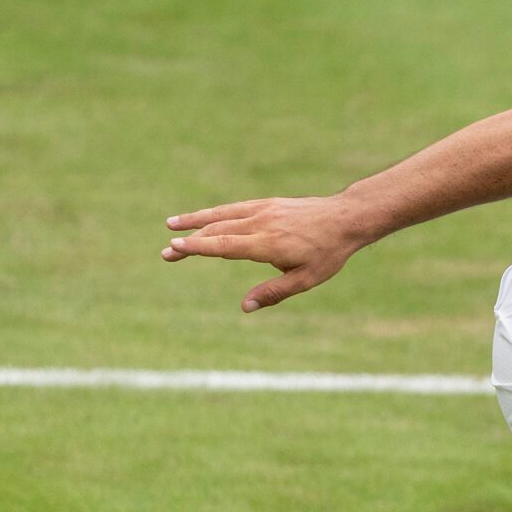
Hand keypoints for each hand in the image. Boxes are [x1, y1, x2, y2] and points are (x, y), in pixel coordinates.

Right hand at [162, 195, 372, 312]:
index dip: (198, 247)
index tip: (175, 247)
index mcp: (269, 244)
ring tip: (171, 225)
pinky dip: (214, 212)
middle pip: (217, 231)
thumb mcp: (306, 279)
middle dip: (190, 241)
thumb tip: (244, 307)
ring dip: (195, 220)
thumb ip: (273, 292)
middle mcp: (261, 224)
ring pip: (222, 215)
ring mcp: (263, 210)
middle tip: (166, 253)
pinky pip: (234, 208)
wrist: (345, 218)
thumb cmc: (328, 253)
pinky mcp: (266, 204)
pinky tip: (202, 217)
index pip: (225, 246)